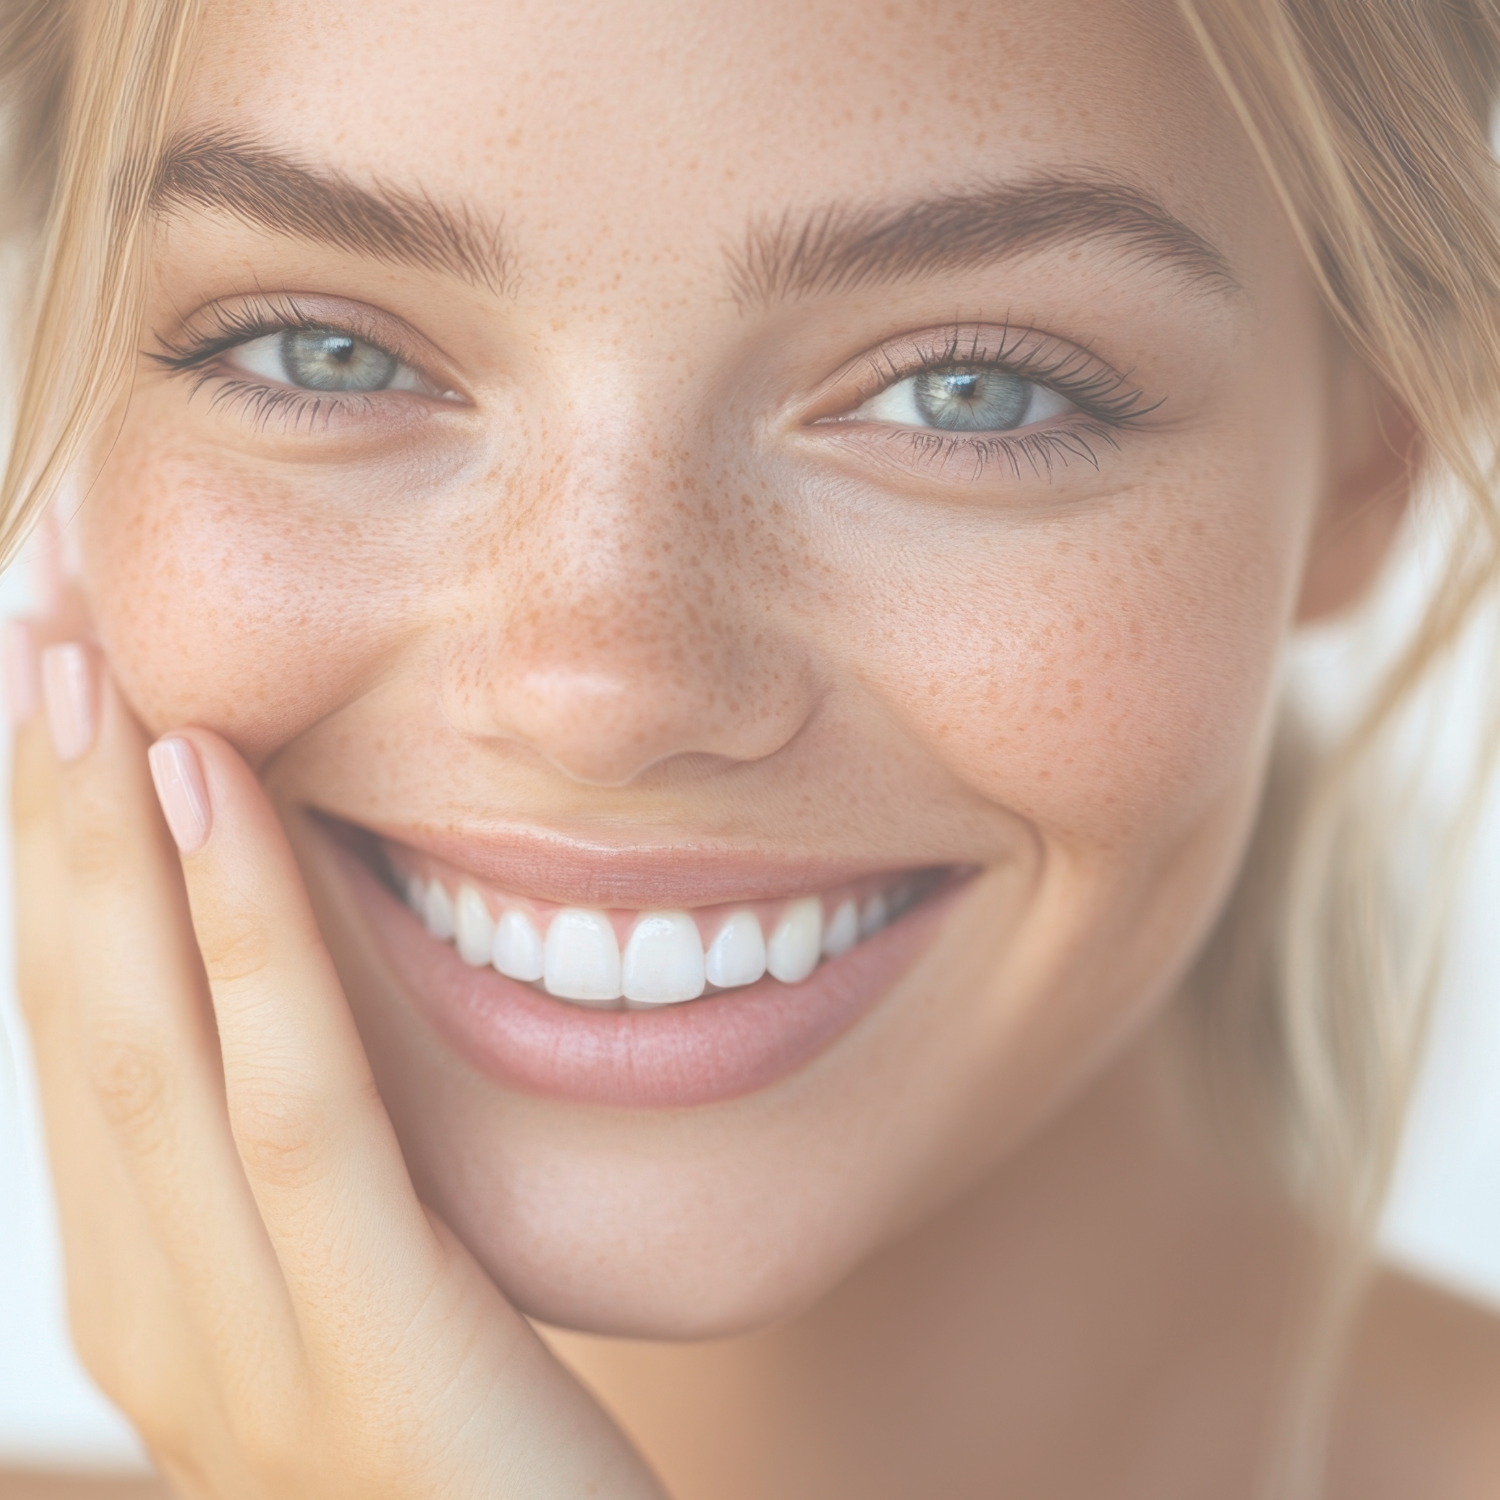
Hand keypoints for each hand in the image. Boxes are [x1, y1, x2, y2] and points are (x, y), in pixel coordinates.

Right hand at [8, 625, 664, 1499]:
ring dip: (101, 840)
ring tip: (84, 671)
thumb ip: (312, 1188)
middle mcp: (160, 1327)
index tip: (55, 716)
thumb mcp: (374, 1306)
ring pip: (146, 1042)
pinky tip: (215, 789)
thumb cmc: (490, 1466)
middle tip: (36, 633)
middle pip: (79, 1019)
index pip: (80, 1045)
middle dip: (43, 820)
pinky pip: (293, 1102)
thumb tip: (288, 1014)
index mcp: (156, 1306)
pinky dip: (243, 932)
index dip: (52, 871)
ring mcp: (242, 1357)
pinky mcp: (369, 1352)